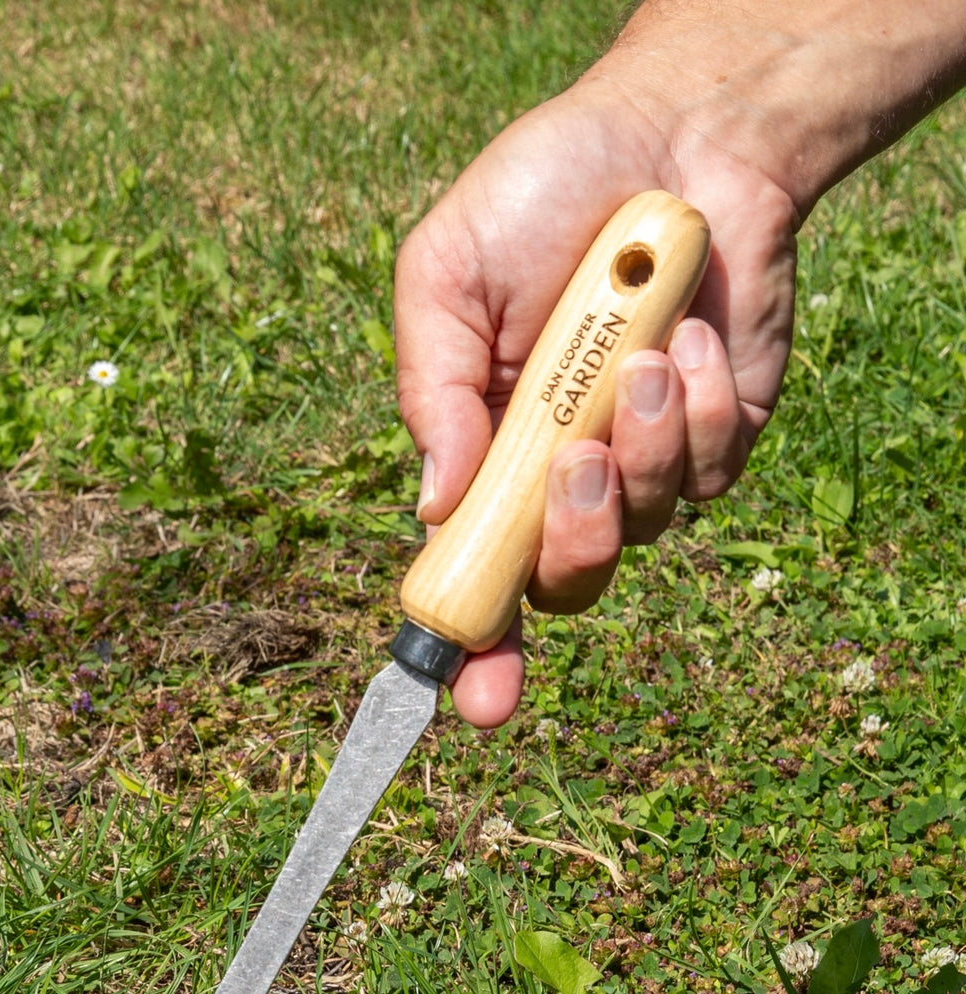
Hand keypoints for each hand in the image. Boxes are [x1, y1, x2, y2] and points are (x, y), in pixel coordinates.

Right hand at [394, 76, 797, 726]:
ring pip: (641, 530)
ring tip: (646, 352)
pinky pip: (708, 474)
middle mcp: (561, 479)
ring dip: (641, 448)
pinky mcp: (718, 441)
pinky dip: (697, 408)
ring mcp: (643, 466)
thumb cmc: (542, 197)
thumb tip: (435, 509)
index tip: (475, 701)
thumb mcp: (445, 276)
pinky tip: (688, 337)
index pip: (475, 582)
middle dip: (571, 540)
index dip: (473, 653)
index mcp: (485, 457)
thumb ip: (431, 391)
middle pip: (564, 587)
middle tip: (573, 456)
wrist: (672, 136)